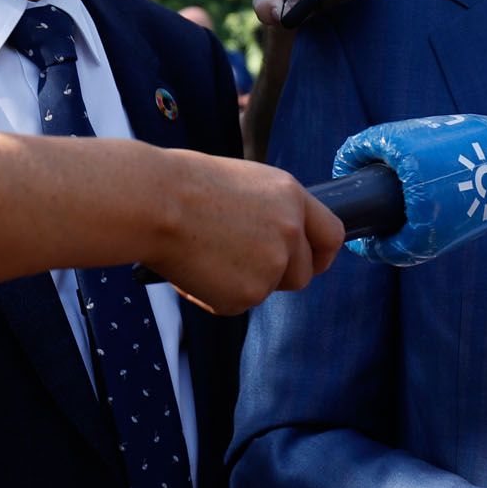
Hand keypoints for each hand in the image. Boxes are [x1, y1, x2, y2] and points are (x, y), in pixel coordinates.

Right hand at [145, 150, 345, 313]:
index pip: (332, 235)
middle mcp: (291, 232)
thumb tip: (274, 237)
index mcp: (292, 197)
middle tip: (240, 265)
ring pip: (265, 290)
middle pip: (302, 274)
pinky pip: (235, 304)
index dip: (321, 254)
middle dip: (277, 277)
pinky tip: (193, 269)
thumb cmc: (183, 185)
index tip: (311, 262)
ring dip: (242, 283)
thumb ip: (270, 211)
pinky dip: (214, 295)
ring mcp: (271, 265)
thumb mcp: (244, 183)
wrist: (153, 203)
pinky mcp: (246, 294)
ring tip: (205, 256)